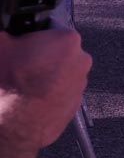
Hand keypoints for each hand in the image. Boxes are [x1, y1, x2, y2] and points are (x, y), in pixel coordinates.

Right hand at [0, 28, 92, 152]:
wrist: (15, 128)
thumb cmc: (8, 86)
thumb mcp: (0, 47)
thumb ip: (8, 33)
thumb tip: (8, 34)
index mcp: (67, 39)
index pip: (50, 29)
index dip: (32, 37)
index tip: (20, 46)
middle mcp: (81, 59)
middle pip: (58, 51)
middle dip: (41, 56)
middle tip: (20, 67)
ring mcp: (81, 83)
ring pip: (61, 72)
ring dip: (46, 75)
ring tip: (23, 86)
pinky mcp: (77, 103)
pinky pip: (62, 91)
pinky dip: (49, 93)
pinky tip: (30, 100)